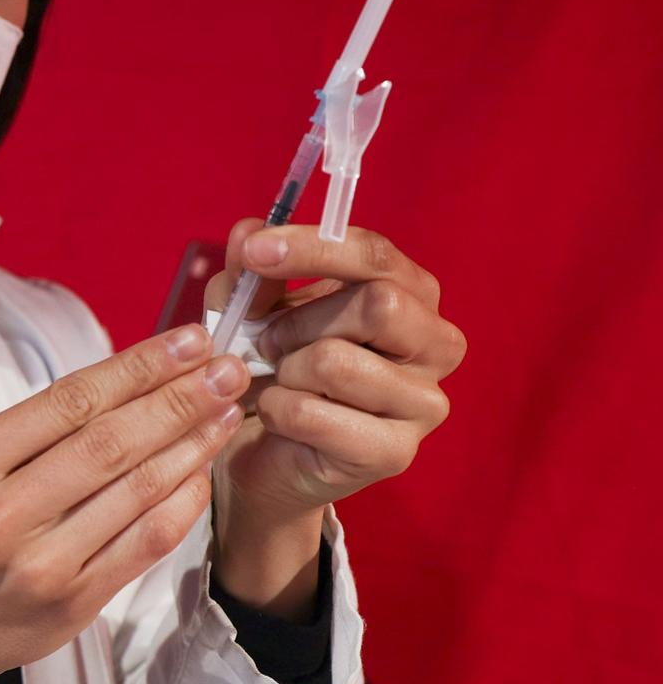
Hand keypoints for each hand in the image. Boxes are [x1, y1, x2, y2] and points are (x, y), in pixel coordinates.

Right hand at [0, 325, 250, 683]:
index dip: (138, 368)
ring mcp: (40, 562)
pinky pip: (145, 543)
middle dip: (179, 399)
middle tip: (227, 369)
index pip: (69, 401)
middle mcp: (1, 512)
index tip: (187, 343)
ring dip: (191, 445)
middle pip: (109, 442)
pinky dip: (182, 504)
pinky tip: (201, 473)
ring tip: (225, 410)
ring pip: (136, 490)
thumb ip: (32, 429)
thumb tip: (127, 382)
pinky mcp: (74, 602)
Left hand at [204, 218, 466, 534]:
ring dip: (285, 369)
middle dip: (299, 321)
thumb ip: (252, 272)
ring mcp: (424, 403)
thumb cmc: (270, 368)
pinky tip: (279, 417)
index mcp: (411, 294)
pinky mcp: (395, 452)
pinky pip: (314, 414)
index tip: (256, 251)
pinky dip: (277, 410)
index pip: (377, 255)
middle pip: (378, 303)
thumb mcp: (251, 309)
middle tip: (268, 343)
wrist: (263, 453)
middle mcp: (435, 343)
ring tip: (277, 382)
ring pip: (338, 361)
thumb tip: (247, 230)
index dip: (314, 247)